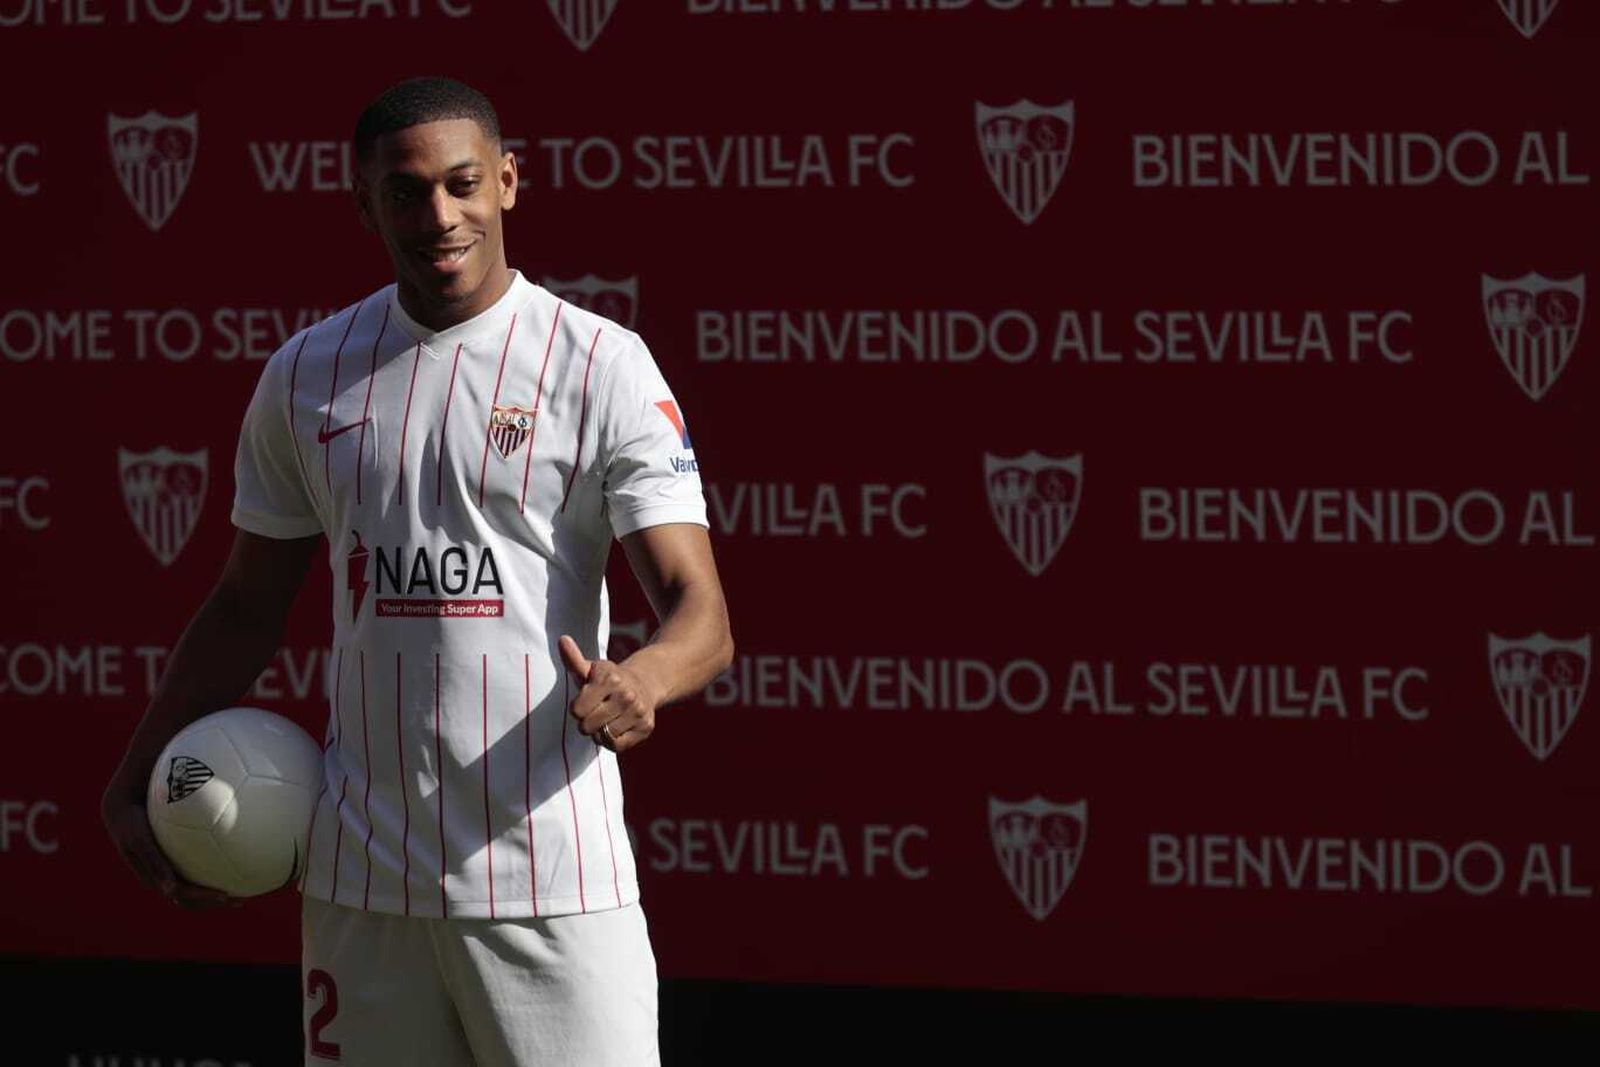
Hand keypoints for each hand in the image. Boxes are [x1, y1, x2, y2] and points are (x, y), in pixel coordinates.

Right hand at [101, 783, 238, 908]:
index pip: (183, 896)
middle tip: (242, 899)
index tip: (226, 896)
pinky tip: (238, 852)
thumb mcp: (140, 841)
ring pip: (196, 881)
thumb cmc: (131, 821)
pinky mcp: (175, 853)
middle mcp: (165, 875)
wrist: (122, 805)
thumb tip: (170, 891)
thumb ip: (154, 862)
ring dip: (217, 887)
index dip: (204, 900)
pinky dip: (216, 863)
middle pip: (194, 895)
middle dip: (215, 900)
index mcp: (156, 879)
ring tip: (245, 884)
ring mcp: (170, 865)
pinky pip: (198, 861)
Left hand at [559, 634, 659, 752]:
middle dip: (586, 722)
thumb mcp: (591, 668)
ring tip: (607, 718)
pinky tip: (617, 726)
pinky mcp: (645, 727)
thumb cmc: (609, 679)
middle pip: (587, 726)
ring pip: (602, 737)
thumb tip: (562, 640)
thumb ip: (573, 659)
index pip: (577, 711)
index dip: (577, 708)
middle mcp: (626, 695)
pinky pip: (617, 746)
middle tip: (596, 711)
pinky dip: (612, 741)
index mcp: (610, 679)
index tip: (586, 700)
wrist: (644, 684)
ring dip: (600, 731)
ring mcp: (638, 712)